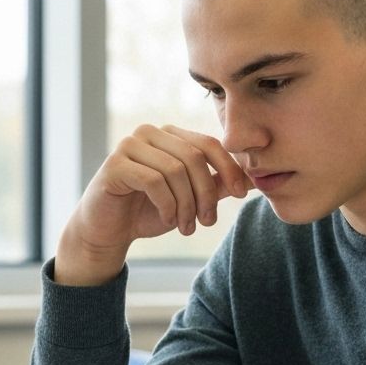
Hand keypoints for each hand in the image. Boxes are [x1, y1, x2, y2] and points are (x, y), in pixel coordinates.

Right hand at [55, 124, 250, 284]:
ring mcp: (129, 145)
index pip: (209, 143)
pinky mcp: (114, 164)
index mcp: (170, 135)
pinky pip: (153, 181)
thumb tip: (256, 179)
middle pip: (194, 157)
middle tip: (207, 222)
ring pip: (175, 171)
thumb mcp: (191, 198)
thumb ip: (218, 185)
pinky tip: (168, 219)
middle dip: (207, 194)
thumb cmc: (150, 211)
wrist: (109, 231)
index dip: (229, 168)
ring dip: (186, 205)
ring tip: (186, 227)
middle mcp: (149, 133)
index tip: (242, 195)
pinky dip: (167, 205)